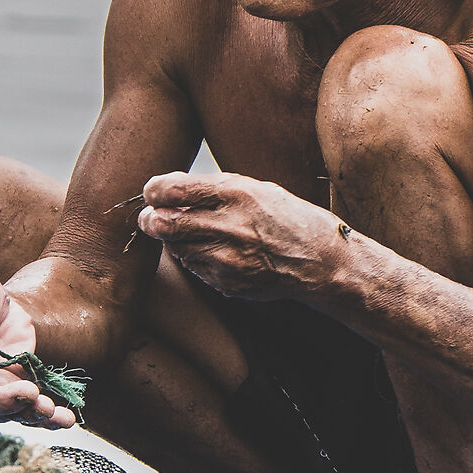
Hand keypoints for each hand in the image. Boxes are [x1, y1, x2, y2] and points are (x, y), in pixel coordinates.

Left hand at [138, 172, 346, 301]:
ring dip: (176, 240)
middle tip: (150, 218)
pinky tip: (220, 252)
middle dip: (150, 220)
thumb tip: (164, 193)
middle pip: (163, 224)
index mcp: (237, 194)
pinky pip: (194, 268)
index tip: (152, 193)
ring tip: (197, 233)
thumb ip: (211, 190)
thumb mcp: (255, 189)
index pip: (173, 190)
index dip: (153, 191)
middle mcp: (230, 226)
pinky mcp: (227, 283)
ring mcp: (228, 259)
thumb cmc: (287, 218)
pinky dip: (197, 259)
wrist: (322, 262)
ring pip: (176, 248)